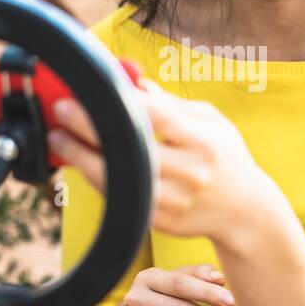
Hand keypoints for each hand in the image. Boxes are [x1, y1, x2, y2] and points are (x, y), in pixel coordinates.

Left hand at [47, 77, 268, 242]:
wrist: (244, 211)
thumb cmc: (224, 157)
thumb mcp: (211, 122)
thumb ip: (172, 104)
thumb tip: (133, 83)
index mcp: (204, 141)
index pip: (156, 116)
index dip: (119, 101)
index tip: (89, 88)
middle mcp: (190, 173)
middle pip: (131, 148)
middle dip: (89, 128)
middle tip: (61, 110)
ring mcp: (175, 200)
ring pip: (119, 178)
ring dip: (82, 157)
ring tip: (60, 138)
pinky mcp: (161, 221)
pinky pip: (120, 198)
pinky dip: (98, 179)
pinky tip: (81, 162)